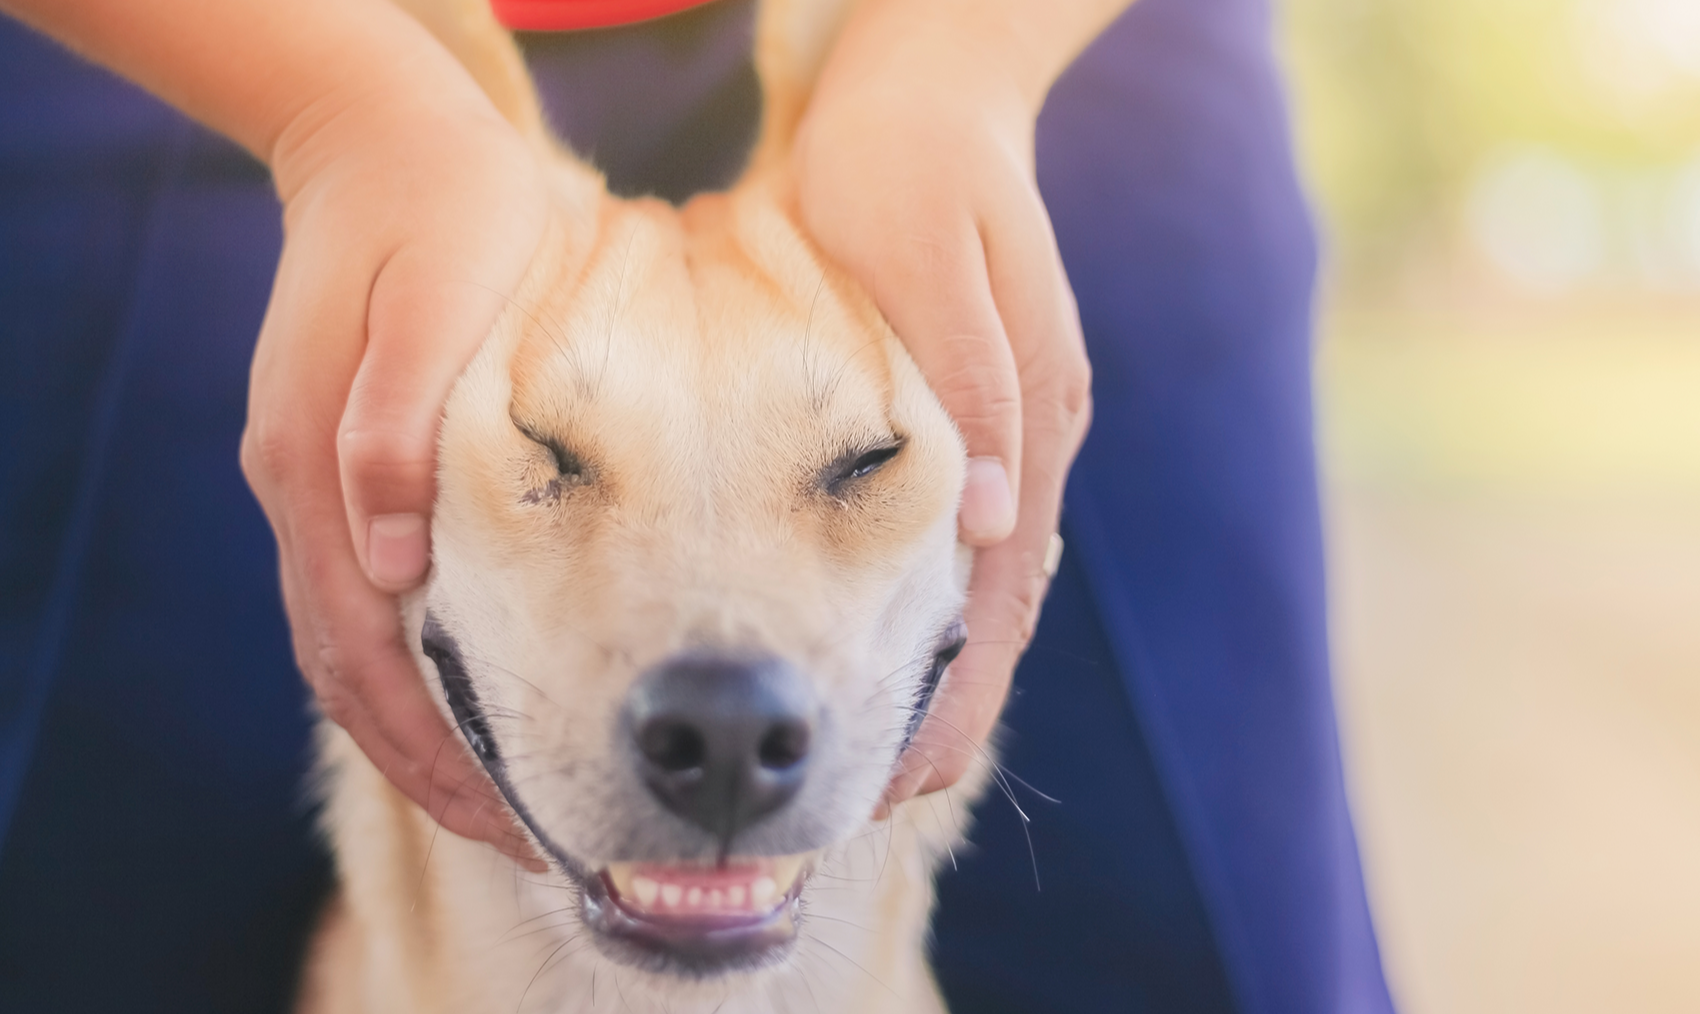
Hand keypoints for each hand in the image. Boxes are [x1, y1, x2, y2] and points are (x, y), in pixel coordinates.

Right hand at [240, 65, 549, 866]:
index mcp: (321, 468)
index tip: (514, 816)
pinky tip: (471, 699)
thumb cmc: (442, 215)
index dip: (433, 750)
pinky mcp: (340, 465)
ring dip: (418, 735)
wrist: (385, 140)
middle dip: (431, 773)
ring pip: (351, 649)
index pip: (364, 654)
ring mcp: (315, 482)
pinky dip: (410, 672)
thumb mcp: (433, 301)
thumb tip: (390, 568)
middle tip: (528, 841)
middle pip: (350, 676)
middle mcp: (305, 491)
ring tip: (504, 800)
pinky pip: (365, 600)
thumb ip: (394, 434)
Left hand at [792, 11, 1093, 805]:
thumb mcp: (926, 259)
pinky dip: (934, 613)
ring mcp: (1014, 431)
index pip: (992, 601)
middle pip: (996, 613)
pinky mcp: (987, 415)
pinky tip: (898, 647)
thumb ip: (972, 388)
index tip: (899, 785)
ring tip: (883, 761)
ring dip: (942, 677)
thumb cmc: (907, 171)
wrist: (937, 91)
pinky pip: (966, 543)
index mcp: (1024, 419)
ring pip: (983, 587)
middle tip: (878, 807)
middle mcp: (1029, 441)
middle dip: (946, 715)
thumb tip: (985, 525)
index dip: (951, 700)